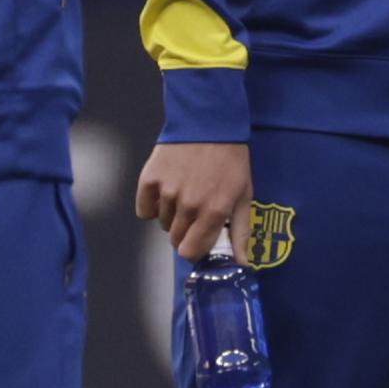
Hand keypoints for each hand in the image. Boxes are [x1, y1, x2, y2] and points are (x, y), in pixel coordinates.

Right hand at [136, 141, 252, 259]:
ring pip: (161, 223)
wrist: (209, 123)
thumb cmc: (231, 161)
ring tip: (184, 193)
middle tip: (195, 212)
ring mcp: (166, 192)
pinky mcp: (149, 179)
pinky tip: (165, 191)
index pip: (190, 251)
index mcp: (213, 212)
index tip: (199, 240)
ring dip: (171, 216)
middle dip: (185, 231)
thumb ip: (241, 232)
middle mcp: (188, 206)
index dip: (194, 249)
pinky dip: (152, 205)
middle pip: (175, 239)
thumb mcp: (244, 196)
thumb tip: (241, 264)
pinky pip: (144, 209)